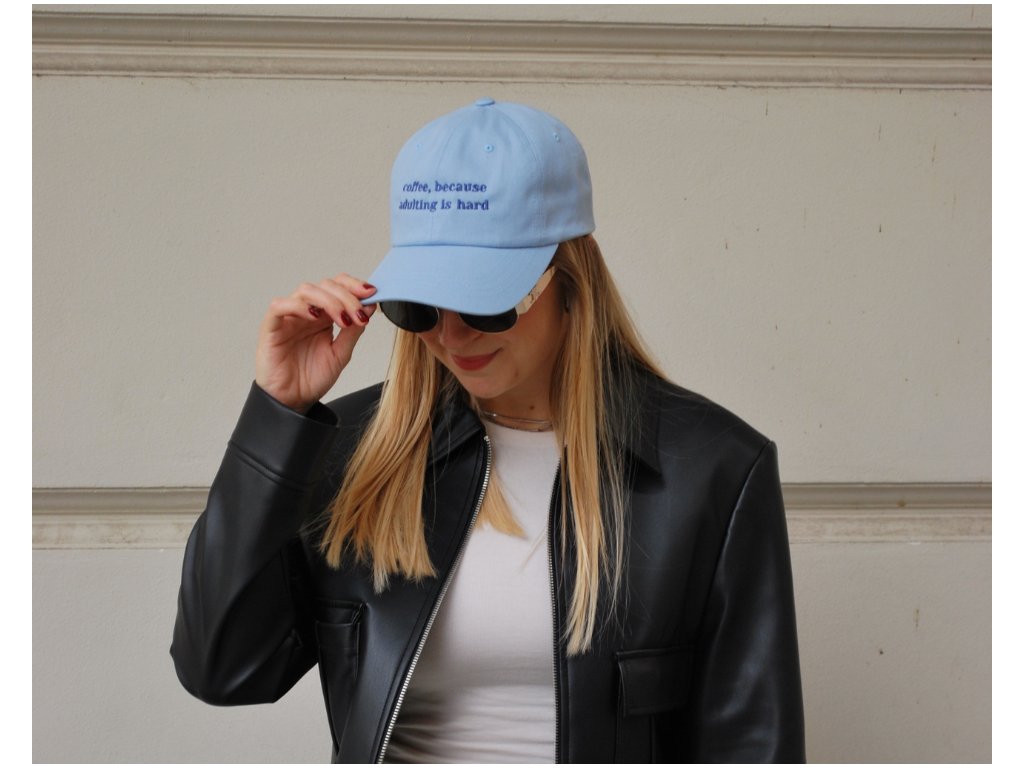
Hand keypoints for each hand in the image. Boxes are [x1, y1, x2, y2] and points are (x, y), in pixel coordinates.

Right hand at [255, 274, 377, 412]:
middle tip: (359, 315)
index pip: (338, 286)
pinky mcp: (271, 326)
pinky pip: (280, 306)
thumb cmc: (312, 379)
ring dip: (329, 300)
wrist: (292, 401)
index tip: (373, 293)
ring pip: (306, 290)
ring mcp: (289, 317)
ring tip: (344, 320)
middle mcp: (307, 312)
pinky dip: (299, 306)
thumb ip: (354, 330)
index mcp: (325, 315)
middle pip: (326, 285)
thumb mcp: (341, 354)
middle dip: (347, 296)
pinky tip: (315, 317)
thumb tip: (370, 306)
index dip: (354, 285)